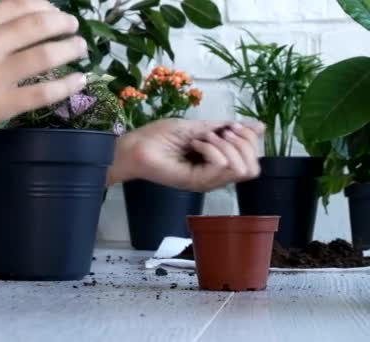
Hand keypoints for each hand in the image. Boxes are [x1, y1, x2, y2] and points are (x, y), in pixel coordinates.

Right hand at [0, 0, 87, 148]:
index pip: (19, 5)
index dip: (43, 5)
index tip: (53, 10)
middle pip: (38, 26)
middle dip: (62, 22)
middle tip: (74, 25)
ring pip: (46, 56)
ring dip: (70, 48)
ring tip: (82, 47)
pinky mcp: (2, 105)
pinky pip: (43, 93)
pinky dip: (66, 85)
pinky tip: (80, 79)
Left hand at [107, 118, 264, 191]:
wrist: (136, 145)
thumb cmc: (160, 136)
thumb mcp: (200, 127)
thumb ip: (228, 129)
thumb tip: (260, 126)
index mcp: (219, 164)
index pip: (254, 161)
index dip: (249, 139)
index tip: (230, 125)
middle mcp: (216, 176)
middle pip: (253, 168)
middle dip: (243, 142)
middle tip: (220, 133)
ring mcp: (206, 181)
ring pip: (241, 168)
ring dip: (225, 145)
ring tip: (203, 139)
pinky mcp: (195, 181)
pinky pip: (221, 166)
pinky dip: (212, 148)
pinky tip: (194, 145)